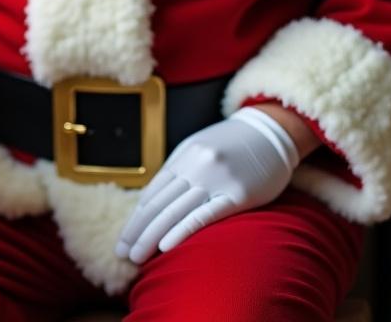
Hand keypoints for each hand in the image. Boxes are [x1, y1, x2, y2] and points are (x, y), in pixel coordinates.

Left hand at [115, 107, 298, 264]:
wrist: (269, 133)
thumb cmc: (232, 146)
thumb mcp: (199, 150)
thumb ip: (179, 172)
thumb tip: (155, 201)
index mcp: (182, 157)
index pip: (151, 194)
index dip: (135, 219)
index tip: (123, 239)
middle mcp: (193, 167)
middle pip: (158, 204)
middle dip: (137, 231)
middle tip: (121, 253)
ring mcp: (214, 180)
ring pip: (175, 211)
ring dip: (152, 236)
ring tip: (136, 257)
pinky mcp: (237, 195)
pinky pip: (204, 215)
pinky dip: (182, 231)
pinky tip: (167, 246)